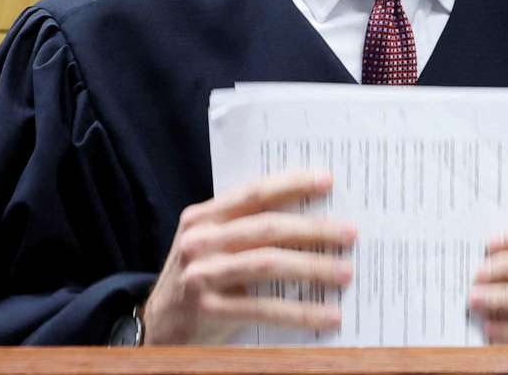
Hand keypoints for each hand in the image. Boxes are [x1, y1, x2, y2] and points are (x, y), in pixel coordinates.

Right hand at [141, 169, 355, 344]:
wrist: (158, 327)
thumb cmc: (198, 280)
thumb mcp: (210, 246)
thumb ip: (243, 229)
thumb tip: (308, 217)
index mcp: (203, 217)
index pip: (253, 193)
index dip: (292, 184)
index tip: (328, 181)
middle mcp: (200, 240)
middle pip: (266, 227)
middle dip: (314, 229)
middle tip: (349, 234)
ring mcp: (201, 275)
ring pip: (268, 263)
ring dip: (312, 267)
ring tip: (345, 272)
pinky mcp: (208, 310)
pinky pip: (264, 309)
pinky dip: (300, 312)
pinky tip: (327, 315)